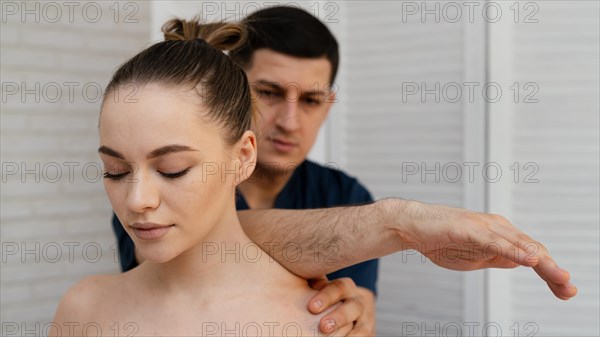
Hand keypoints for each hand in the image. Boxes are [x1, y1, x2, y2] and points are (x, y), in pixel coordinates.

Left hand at [307, 276, 375, 335]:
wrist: (344, 308)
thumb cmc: (320, 296)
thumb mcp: (316, 286)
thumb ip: (309, 279)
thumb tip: (291, 265)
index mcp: (344, 287)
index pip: (340, 287)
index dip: (327, 297)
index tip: (311, 307)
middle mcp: (357, 301)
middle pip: (354, 306)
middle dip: (339, 317)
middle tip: (323, 326)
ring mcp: (364, 319)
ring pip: (362, 326)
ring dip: (348, 333)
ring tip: (332, 336)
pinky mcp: (367, 332)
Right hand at [392, 200, 576, 299]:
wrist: (412, 225)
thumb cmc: (440, 239)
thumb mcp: (475, 255)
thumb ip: (498, 257)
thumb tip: (521, 262)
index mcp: (500, 234)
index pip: (531, 253)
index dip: (550, 272)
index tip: (565, 291)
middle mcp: (497, 226)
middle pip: (533, 249)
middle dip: (553, 271)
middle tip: (569, 290)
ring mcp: (484, 226)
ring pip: (520, 245)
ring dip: (542, 263)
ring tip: (560, 278)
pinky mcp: (470, 228)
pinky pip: (496, 241)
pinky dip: (515, 251)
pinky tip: (528, 260)